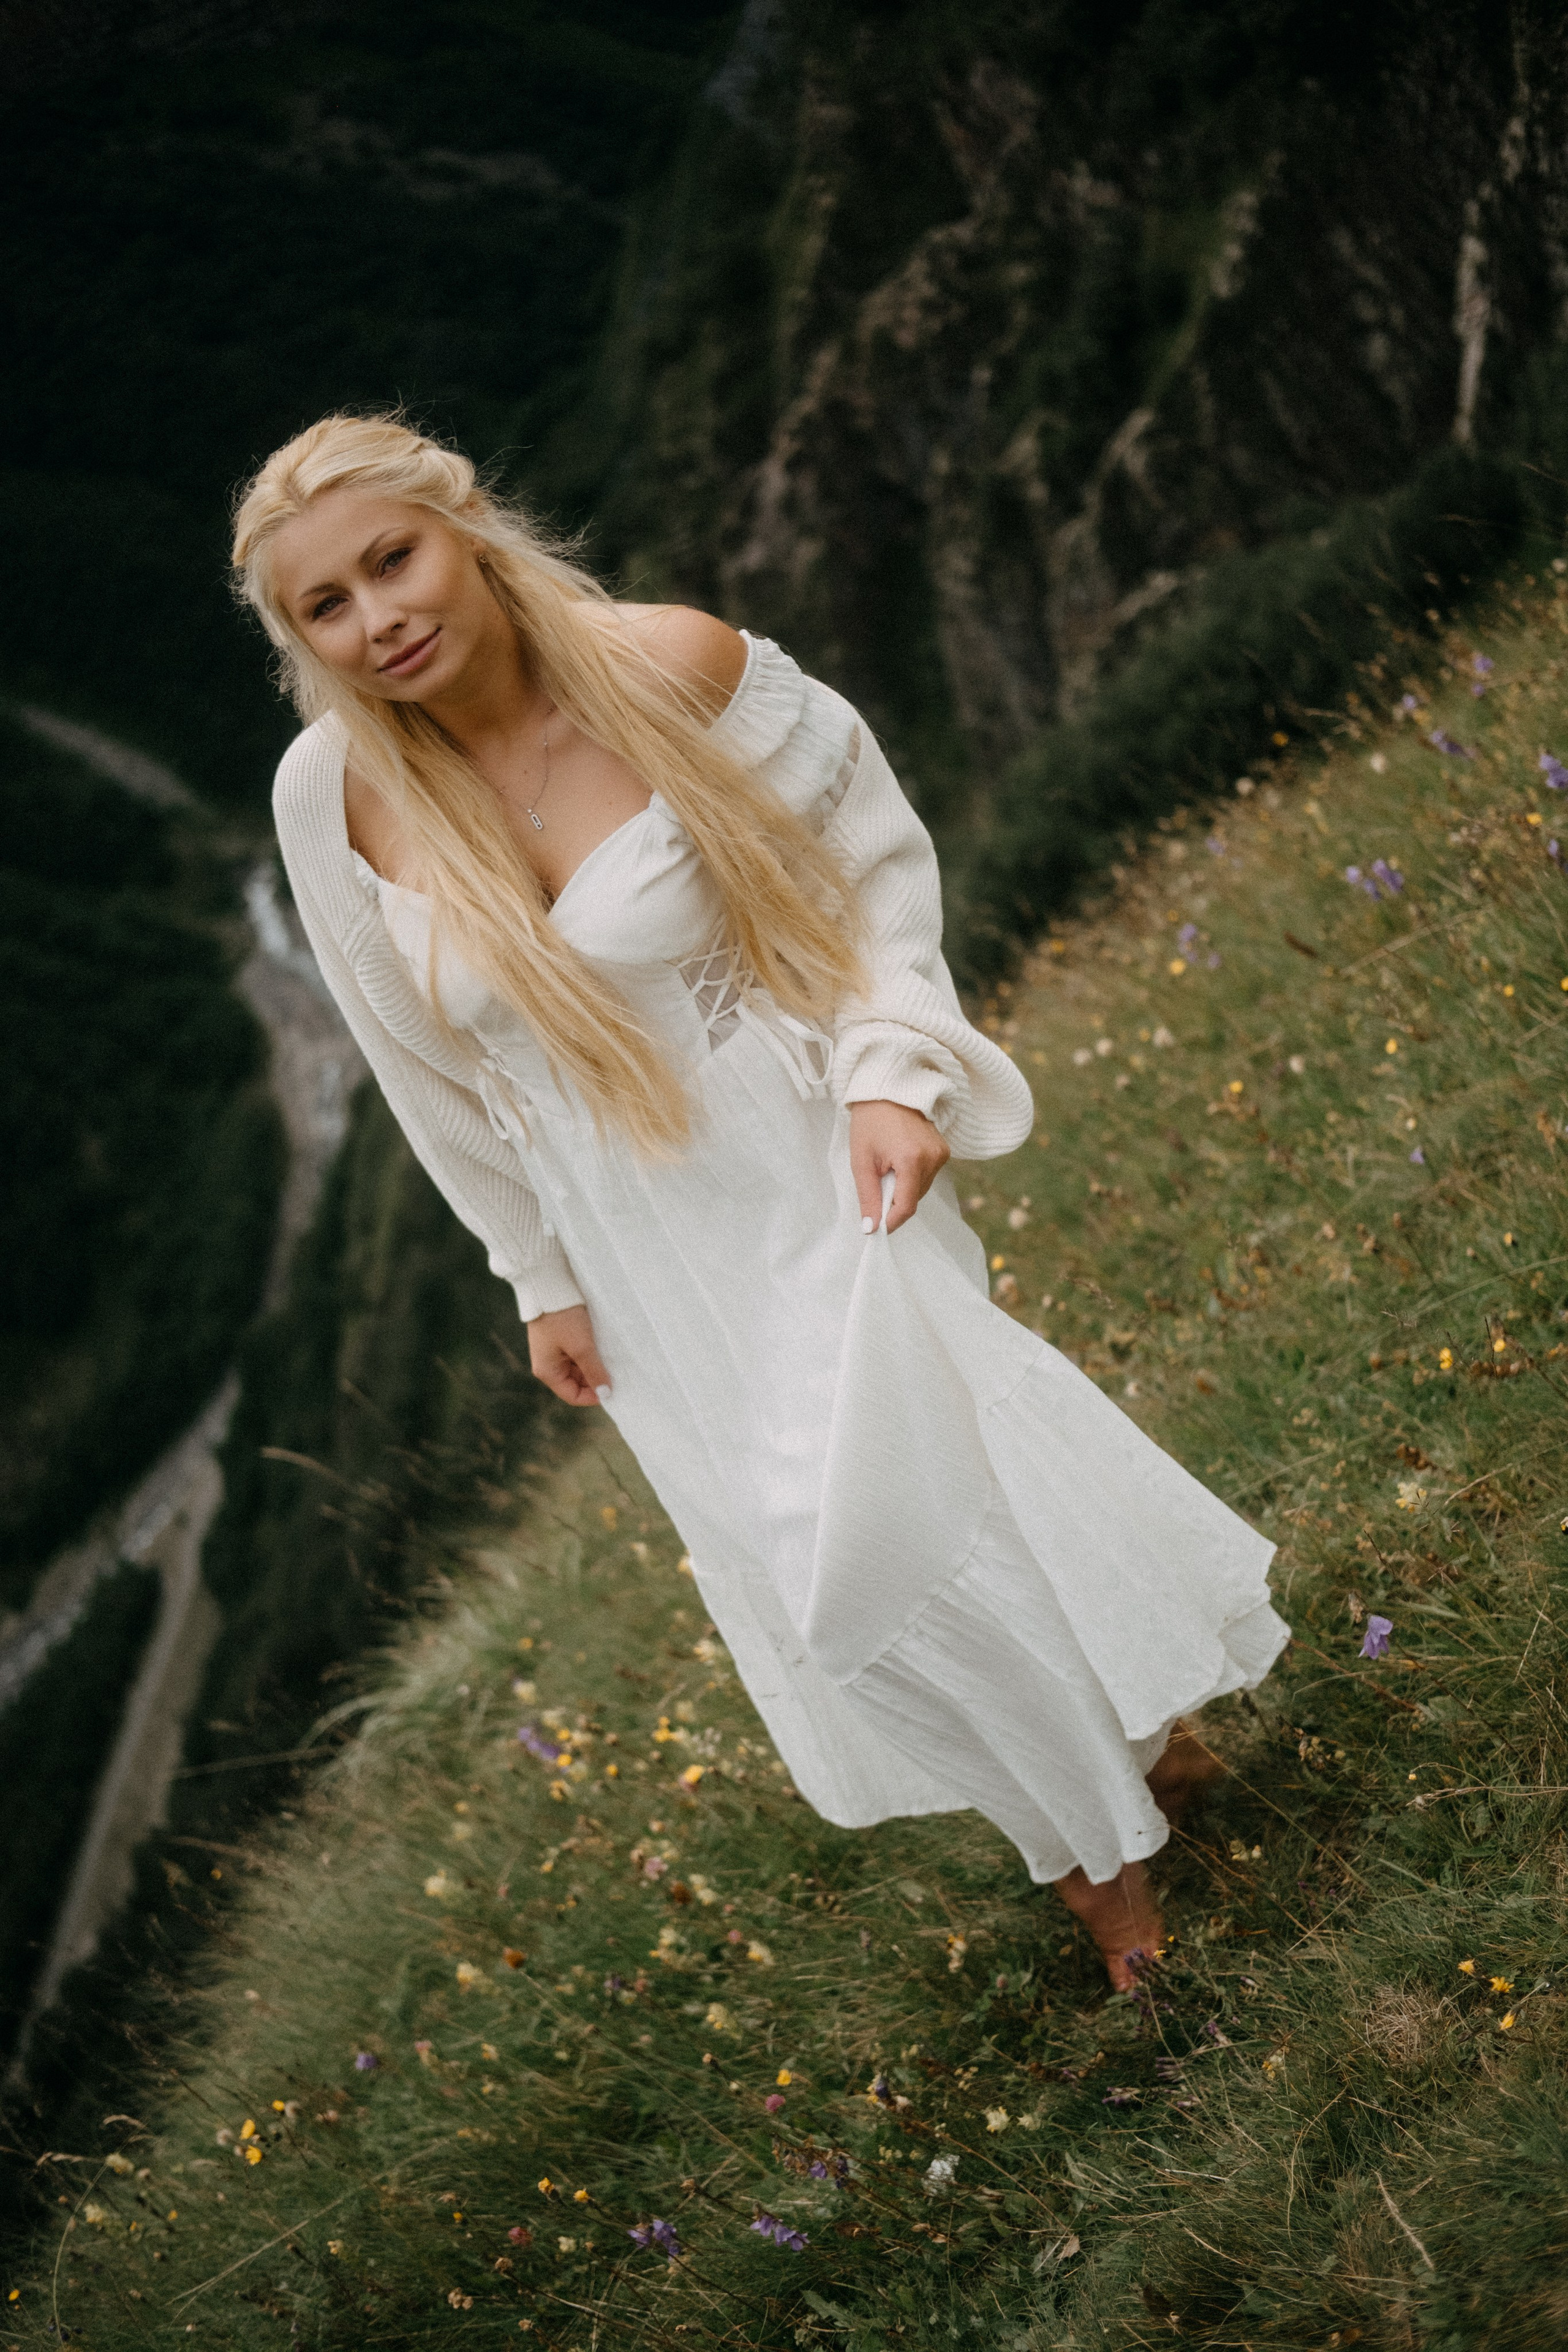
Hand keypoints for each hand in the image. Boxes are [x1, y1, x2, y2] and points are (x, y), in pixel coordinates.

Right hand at [528, 1303, 611, 1406]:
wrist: (549, 1285)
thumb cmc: (562, 1317)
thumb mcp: (581, 1347)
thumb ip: (594, 1371)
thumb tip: (605, 1393)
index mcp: (547, 1371)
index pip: (572, 1396)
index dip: (593, 1396)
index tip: (613, 1389)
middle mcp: (549, 1364)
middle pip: (576, 1383)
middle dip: (595, 1379)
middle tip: (615, 1373)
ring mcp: (554, 1351)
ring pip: (579, 1368)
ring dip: (594, 1366)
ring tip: (610, 1359)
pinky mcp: (560, 1339)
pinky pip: (578, 1354)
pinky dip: (591, 1354)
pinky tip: (603, 1348)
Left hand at [849, 1099, 949, 1234]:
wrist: (888, 1090)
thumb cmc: (870, 1122)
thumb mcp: (862, 1161)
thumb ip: (868, 1197)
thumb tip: (871, 1228)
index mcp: (912, 1160)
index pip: (906, 1207)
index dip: (890, 1222)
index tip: (876, 1229)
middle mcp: (933, 1158)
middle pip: (913, 1200)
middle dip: (893, 1202)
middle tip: (875, 1186)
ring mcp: (942, 1154)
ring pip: (921, 1190)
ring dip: (902, 1190)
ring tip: (886, 1168)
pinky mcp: (944, 1151)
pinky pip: (927, 1176)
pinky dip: (911, 1178)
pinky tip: (899, 1161)